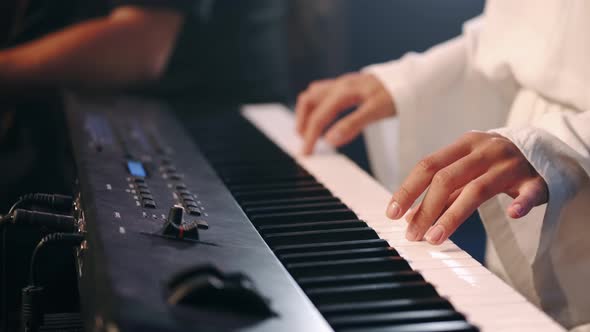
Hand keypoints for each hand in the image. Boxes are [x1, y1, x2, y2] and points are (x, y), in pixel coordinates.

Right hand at [295, 72, 394, 154]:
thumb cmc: (397, 93)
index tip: (306, 154)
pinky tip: (322, 116)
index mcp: (344, 92)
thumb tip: (330, 140)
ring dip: (307, 113)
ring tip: (308, 131)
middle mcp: (339, 85)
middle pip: (308, 102)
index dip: (310, 137)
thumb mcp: (376, 111)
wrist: (412, 78)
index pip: (319, 117)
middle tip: (305, 144)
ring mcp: (342, 83)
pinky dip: (316, 106)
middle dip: (303, 124)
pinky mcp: (348, 84)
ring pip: (313, 95)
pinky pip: (323, 93)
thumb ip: (352, 125)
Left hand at [385, 131, 548, 244]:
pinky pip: (530, 191)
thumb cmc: (493, 163)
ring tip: (434, 238)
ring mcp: (511, 163)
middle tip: (412, 235)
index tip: (392, 214)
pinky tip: (512, 215)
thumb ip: (441, 192)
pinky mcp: (537, 179)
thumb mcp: (465, 170)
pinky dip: (521, 203)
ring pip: (478, 189)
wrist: (542, 149)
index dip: (408, 190)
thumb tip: (409, 217)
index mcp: (465, 144)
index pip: (428, 165)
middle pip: (448, 178)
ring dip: (453, 215)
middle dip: (426, 208)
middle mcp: (486, 150)